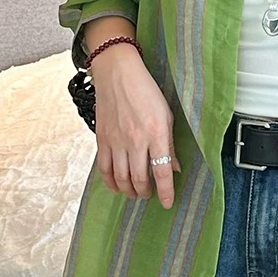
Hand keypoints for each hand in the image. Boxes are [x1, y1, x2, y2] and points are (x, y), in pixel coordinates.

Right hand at [89, 46, 180, 207]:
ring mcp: (117, 141)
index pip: (162, 171)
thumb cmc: (145, 90)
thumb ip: (170, 143)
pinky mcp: (102, 139)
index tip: (168, 203)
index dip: (166, 191)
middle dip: (146, 192)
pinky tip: (116, 186)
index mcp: (156, 133)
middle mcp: (136, 140)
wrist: (118, 73)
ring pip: (121, 178)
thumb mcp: (167, 114)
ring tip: (135, 193)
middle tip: (149, 195)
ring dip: (129, 190)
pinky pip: (104, 168)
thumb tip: (175, 167)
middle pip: (139, 179)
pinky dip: (110, 181)